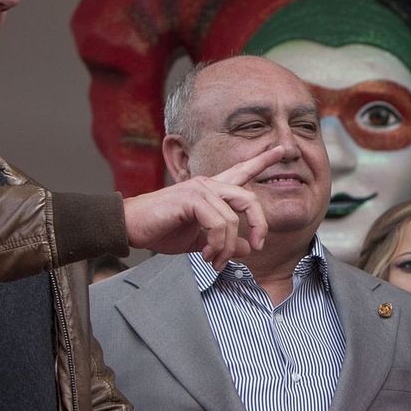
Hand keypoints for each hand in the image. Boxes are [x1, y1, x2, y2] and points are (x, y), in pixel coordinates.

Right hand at [121, 145, 285, 267]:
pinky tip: (207, 255)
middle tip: (257, 247)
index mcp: (211, 191)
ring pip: (233, 219)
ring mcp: (199, 189)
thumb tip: (249, 248)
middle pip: (250, 199)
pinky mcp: (190, 198)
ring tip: (216, 261)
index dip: (262, 160)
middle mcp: (208, 184)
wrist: (130, 227)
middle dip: (259, 225)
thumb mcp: (200, 240)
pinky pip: (218, 224)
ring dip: (228, 247)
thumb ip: (225, 242)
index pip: (242, 172)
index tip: (280, 150)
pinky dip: (217, 245)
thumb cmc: (161, 230)